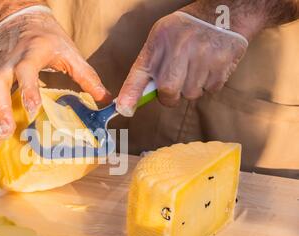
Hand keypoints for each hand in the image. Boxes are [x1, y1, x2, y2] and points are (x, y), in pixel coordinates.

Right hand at [0, 9, 109, 146]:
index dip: (28, 89)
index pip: (26, 71)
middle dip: (0, 109)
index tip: (33, 110)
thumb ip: (86, 75)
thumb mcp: (68, 50)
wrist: (18, 18)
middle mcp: (9, 61)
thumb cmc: (46, 37)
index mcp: (31, 52)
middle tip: (6, 132)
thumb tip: (106, 99)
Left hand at [117, 11, 247, 114]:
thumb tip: (130, 103)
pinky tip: (209, 66)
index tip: (124, 110)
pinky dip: (208, 83)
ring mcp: (202, 56)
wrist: (223, 12)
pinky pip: (210, 90)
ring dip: (191, 87)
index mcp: (159, 41)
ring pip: (190, 93)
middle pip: (169, 91)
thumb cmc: (186, 31)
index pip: (140, 73)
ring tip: (196, 67)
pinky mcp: (221, 64)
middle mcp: (179, 47)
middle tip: (174, 87)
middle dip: (170, 97)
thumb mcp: (161, 39)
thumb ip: (148, 68)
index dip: (131, 94)